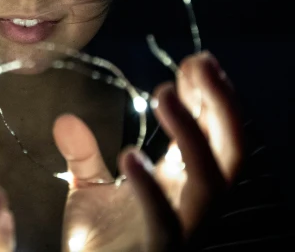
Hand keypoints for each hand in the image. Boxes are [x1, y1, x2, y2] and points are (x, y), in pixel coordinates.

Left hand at [54, 52, 243, 251]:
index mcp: (182, 184)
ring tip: (165, 92)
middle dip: (222, 105)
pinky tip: (130, 154)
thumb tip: (65, 119)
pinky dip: (150, 187)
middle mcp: (191, 203)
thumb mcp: (90, 189)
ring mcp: (180, 228)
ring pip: (209, 181)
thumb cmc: (100, 243)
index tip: (195, 62)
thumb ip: (84, 154)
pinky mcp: (158, 250)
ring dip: (193, 133)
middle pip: (229, 152)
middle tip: (202, 64)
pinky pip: (164, 221)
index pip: (211, 134)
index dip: (208, 98)